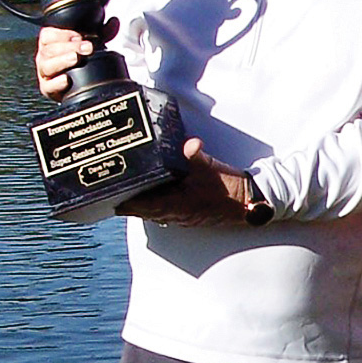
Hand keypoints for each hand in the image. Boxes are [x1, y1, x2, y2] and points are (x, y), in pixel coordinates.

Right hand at [34, 22, 115, 100]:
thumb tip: (114, 22)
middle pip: (49, 49)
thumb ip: (102, 31)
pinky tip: (66, 79)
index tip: (79, 36)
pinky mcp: (48, 89)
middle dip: (69, 47)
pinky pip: (48, 86)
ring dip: (62, 61)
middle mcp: (45, 57)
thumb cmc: (80, 58)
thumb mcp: (90, 41)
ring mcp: (45, 73)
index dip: (63, 34)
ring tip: (76, 58)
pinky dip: (57, 83)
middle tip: (86, 47)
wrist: (75, 82)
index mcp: (50, 42)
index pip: (48, 34)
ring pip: (47, 66)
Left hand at [116, 139, 251, 225]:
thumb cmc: (229, 188)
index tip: (113, 201)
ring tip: (132, 200)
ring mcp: (185, 218)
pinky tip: (159, 201)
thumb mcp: (211, 167)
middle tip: (116, 199)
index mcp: (177, 204)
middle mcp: (178, 215)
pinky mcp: (193, 218)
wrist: (248, 202)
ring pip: (157, 216)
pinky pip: (169, 215)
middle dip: (133, 207)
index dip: (128, 204)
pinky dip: (159, 209)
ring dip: (145, 209)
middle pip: (147, 213)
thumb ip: (196, 155)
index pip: (145, 207)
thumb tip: (189, 144)